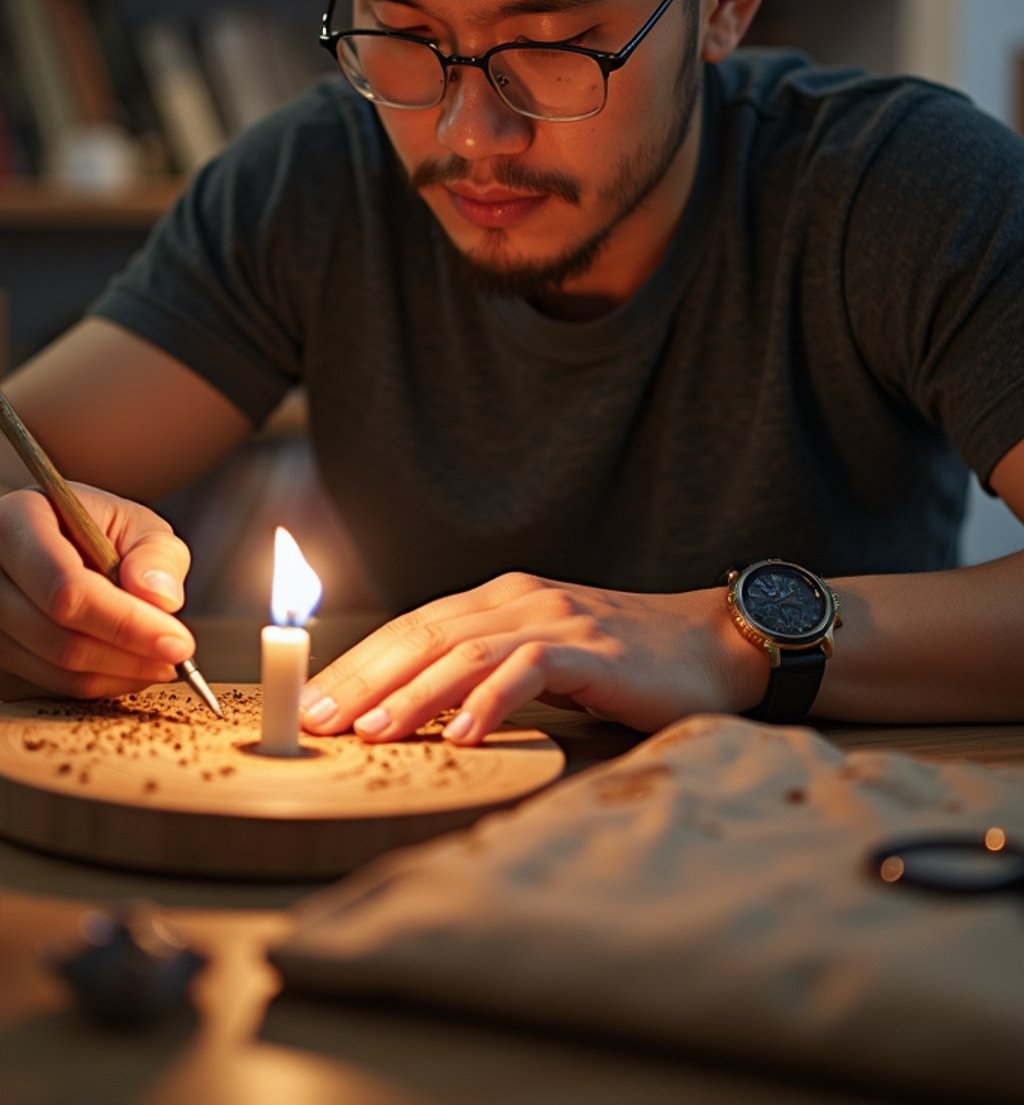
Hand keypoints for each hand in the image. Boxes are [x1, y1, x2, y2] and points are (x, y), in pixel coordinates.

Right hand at [0, 485, 193, 701]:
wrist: (52, 541)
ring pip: (51, 668)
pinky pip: (44, 684)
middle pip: (57, 637)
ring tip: (159, 660)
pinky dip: (95, 683)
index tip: (179, 642)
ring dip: (116, 674)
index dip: (126, 623)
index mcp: (17, 524)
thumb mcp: (133, 523)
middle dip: (129, 655)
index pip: (67, 590)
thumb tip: (161, 600)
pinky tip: (126, 665)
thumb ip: (156, 554)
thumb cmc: (96, 530)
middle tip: (178, 657)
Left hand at [300, 571, 765, 743]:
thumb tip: (419, 717)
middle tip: (317, 721)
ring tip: (373, 732)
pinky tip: (460, 734)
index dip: (358, 662)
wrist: (713, 644)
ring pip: (466, 650)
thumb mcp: (546, 660)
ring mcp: (556, 618)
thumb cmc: (627, 664)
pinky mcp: (591, 648)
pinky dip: (489, 701)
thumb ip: (490, 673)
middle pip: (424, 634)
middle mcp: (520, 599)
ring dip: (413, 693)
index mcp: (502, 599)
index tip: (311, 701)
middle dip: (364, 678)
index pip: (413, 626)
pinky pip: (528, 669)